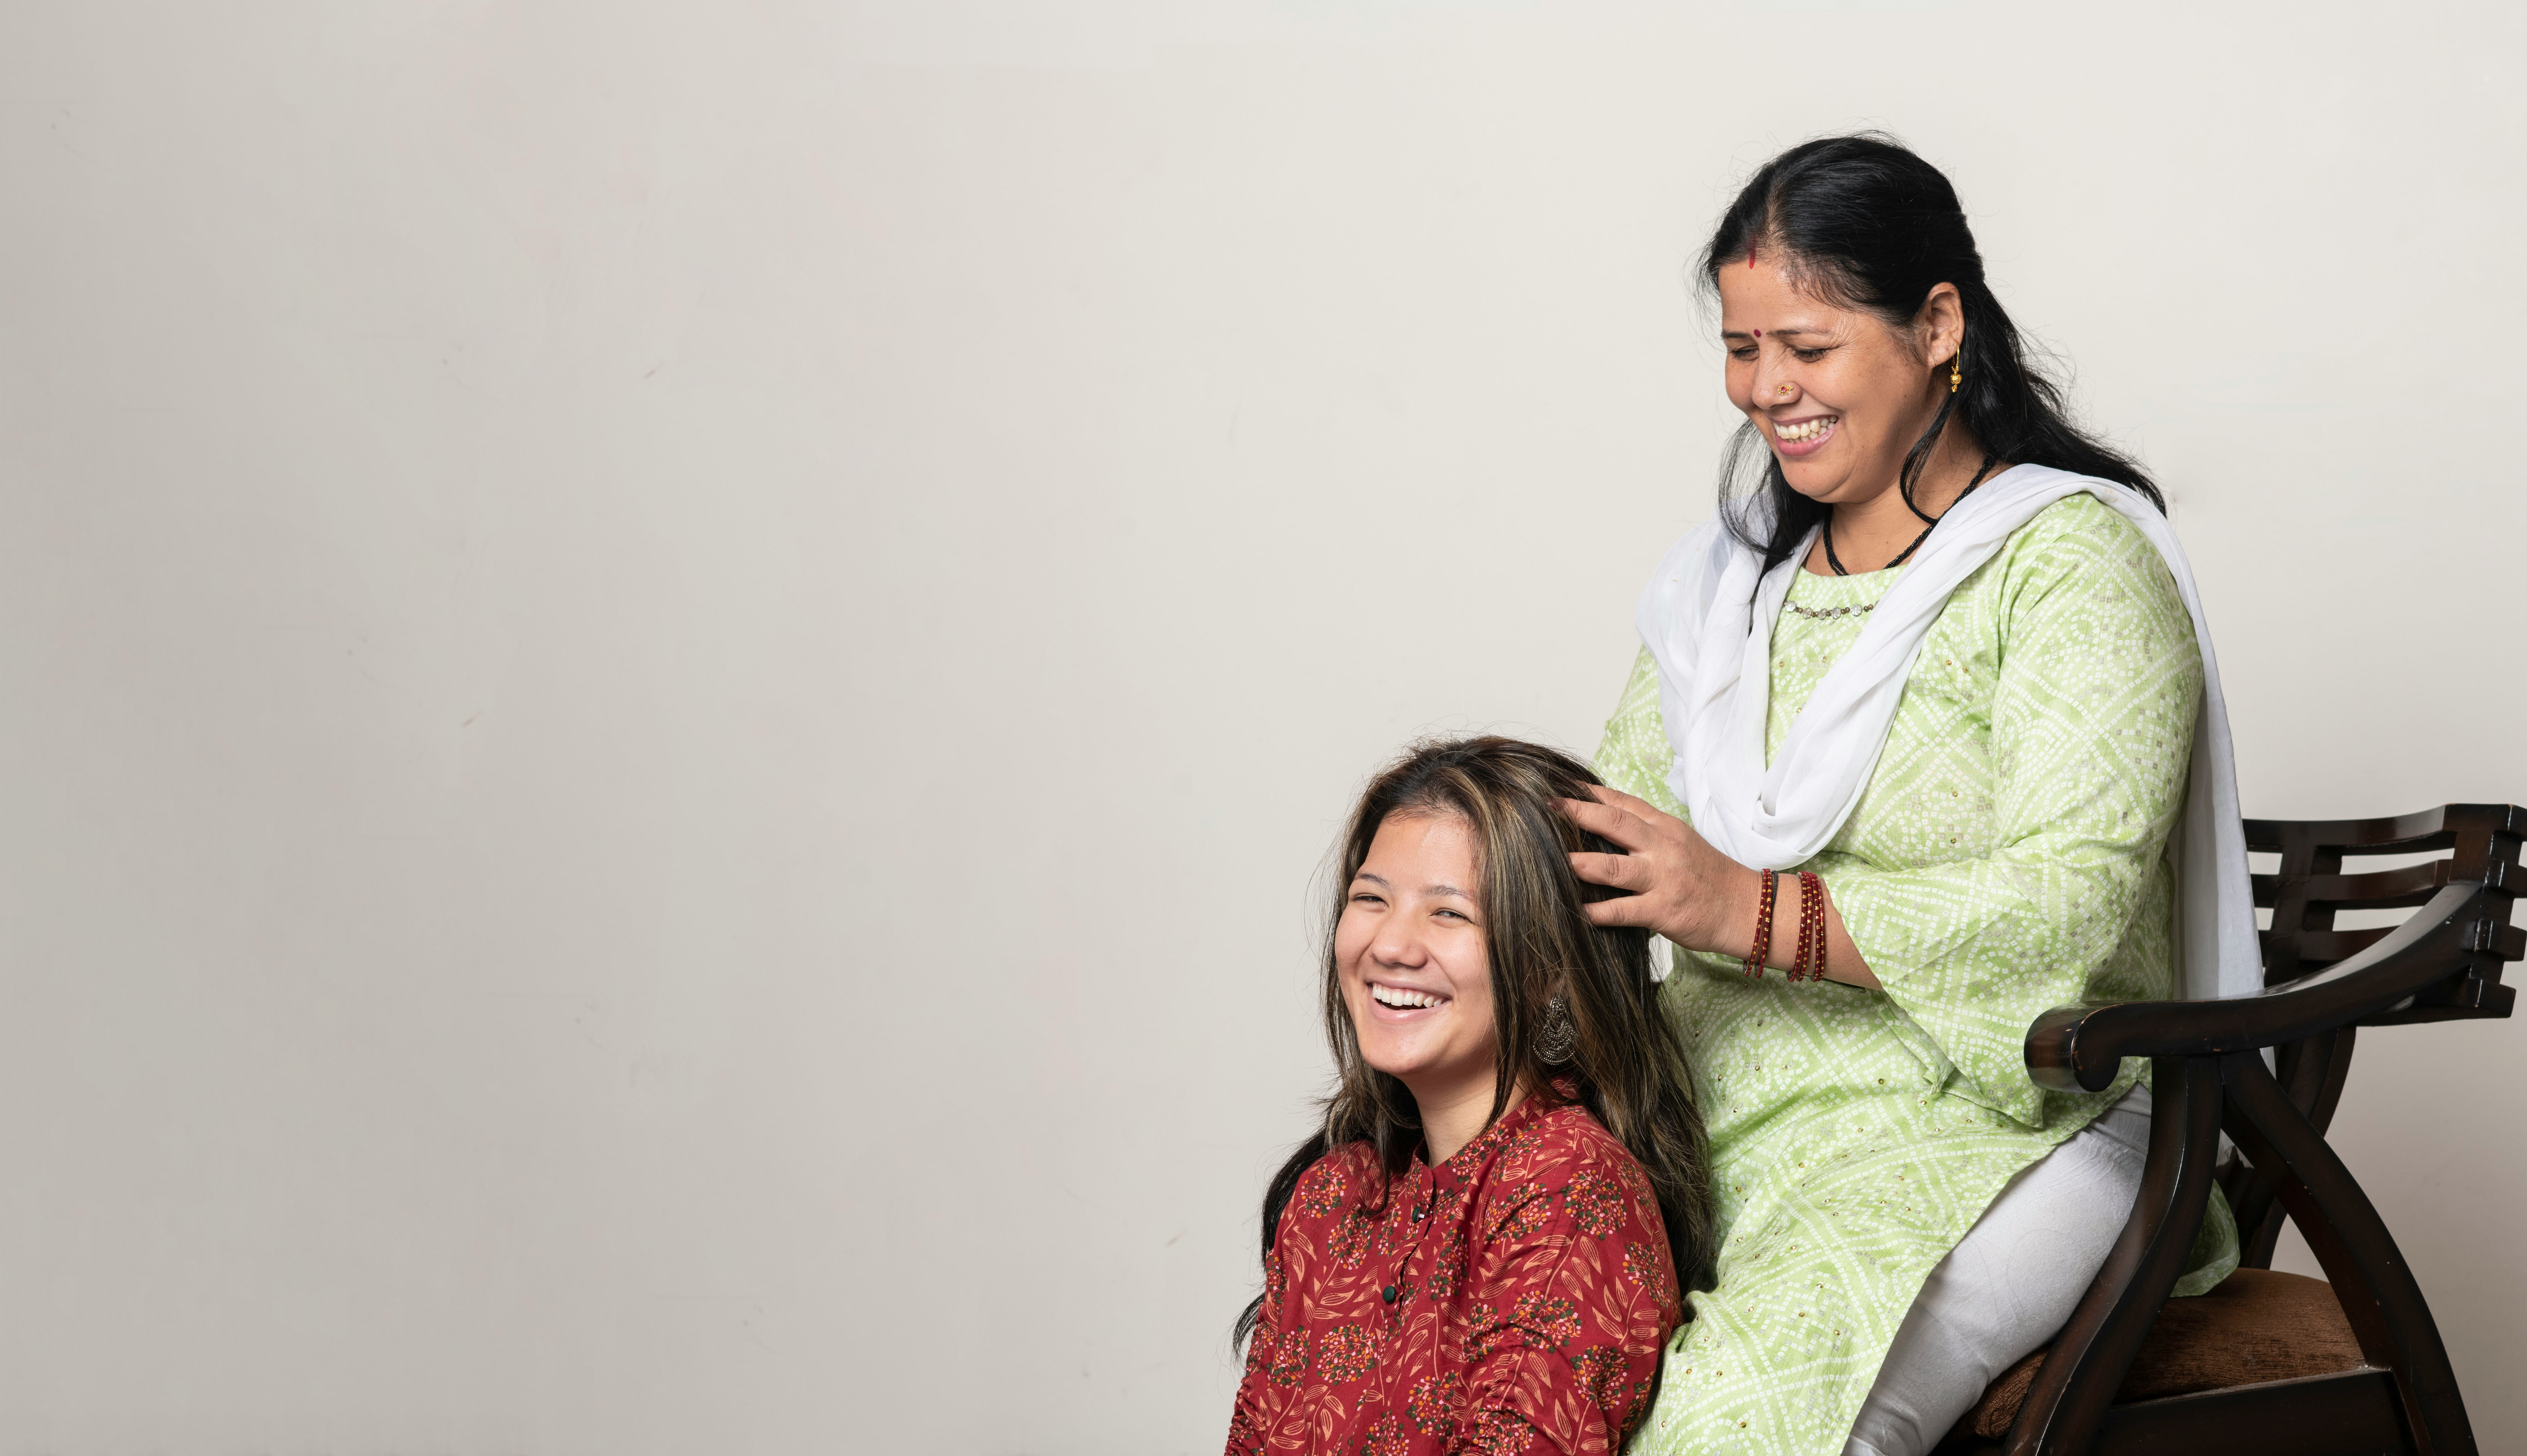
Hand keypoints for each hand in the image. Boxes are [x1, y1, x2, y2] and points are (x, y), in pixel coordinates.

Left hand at [1558, 785, 1761, 957]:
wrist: (1746, 908)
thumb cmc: (1709, 876)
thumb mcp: (1681, 841)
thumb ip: (1647, 831)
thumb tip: (1606, 821)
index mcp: (1666, 828)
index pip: (1625, 803)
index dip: (1592, 794)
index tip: (1563, 787)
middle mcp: (1663, 848)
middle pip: (1616, 824)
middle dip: (1580, 814)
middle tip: (1549, 809)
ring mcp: (1663, 879)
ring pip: (1616, 867)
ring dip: (1583, 864)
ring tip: (1556, 860)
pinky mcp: (1663, 910)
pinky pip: (1625, 910)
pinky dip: (1599, 912)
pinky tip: (1578, 912)